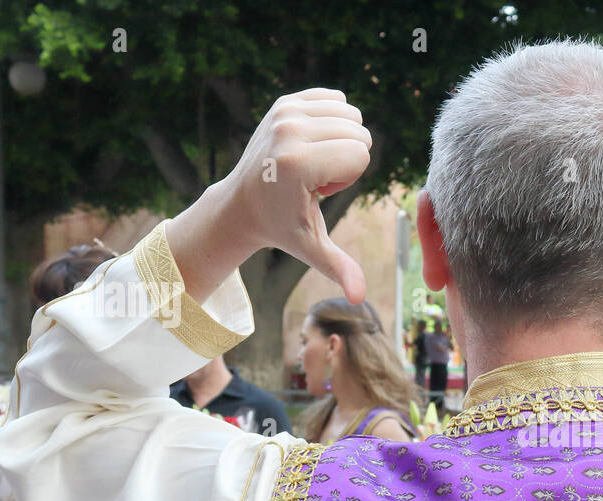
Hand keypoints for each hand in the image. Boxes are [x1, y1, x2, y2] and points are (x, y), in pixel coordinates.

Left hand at [169, 89, 370, 303]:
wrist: (241, 203)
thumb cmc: (282, 227)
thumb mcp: (311, 248)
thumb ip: (338, 268)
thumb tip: (357, 299)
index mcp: (297, 163)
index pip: (361, 155)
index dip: (349, 178)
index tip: (318, 191)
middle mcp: (289, 130)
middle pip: (358, 133)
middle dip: (346, 158)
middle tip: (314, 179)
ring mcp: (284, 112)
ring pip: (350, 115)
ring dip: (339, 140)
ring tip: (310, 163)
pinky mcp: (283, 101)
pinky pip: (336, 100)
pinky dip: (332, 120)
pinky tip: (311, 143)